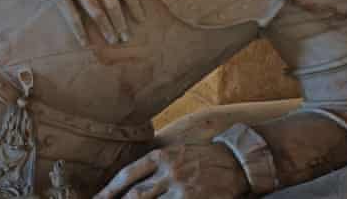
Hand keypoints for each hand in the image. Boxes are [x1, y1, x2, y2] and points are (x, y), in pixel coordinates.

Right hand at [11, 0, 145, 45]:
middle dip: (120, 21)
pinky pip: (70, 14)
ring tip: (112, 40)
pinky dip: (78, 30)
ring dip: (105, 27)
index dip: (135, 3)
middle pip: (111, 1)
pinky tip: (85, 42)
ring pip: (95, 9)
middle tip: (126, 37)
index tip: (140, 18)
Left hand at [95, 144, 249, 198]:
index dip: (109, 191)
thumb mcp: (176, 153)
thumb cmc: (203, 158)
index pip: (127, 175)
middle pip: (135, 195)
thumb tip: (130, 182)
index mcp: (161, 157)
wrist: (237, 162)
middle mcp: (168, 171)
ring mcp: (181, 188)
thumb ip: (154, 166)